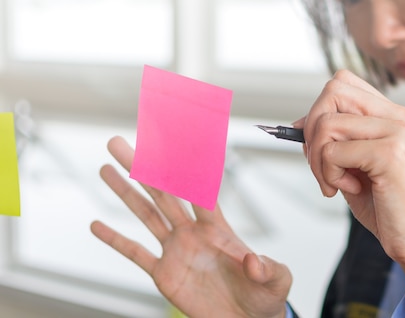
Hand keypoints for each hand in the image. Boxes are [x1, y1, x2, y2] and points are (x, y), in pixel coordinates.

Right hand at [90, 136, 291, 317]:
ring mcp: (177, 250)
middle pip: (164, 192)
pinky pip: (136, 254)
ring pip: (146, 215)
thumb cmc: (264, 296)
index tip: (173, 140)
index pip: (200, 189)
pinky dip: (115, 240)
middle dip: (143, 167)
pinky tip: (97, 225)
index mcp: (219, 228)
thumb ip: (267, 269)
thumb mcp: (276, 281)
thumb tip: (253, 262)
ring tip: (106, 169)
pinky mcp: (165, 273)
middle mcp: (194, 232)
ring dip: (125, 193)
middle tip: (121, 144)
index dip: (188, 166)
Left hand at [301, 70, 404, 300]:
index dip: (318, 110)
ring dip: (317, 159)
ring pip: (326, 123)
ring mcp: (396, 131)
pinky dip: (328, 174)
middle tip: (321, 165)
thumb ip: (333, 140)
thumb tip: (298, 124)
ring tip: (334, 182)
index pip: (342, 83)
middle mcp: (398, 116)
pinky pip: (332, 152)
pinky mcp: (389, 153)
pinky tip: (348, 188)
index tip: (316, 144)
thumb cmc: (388, 206)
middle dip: (312, 130)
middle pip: (332, 92)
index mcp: (393, 114)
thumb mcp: (354, 165)